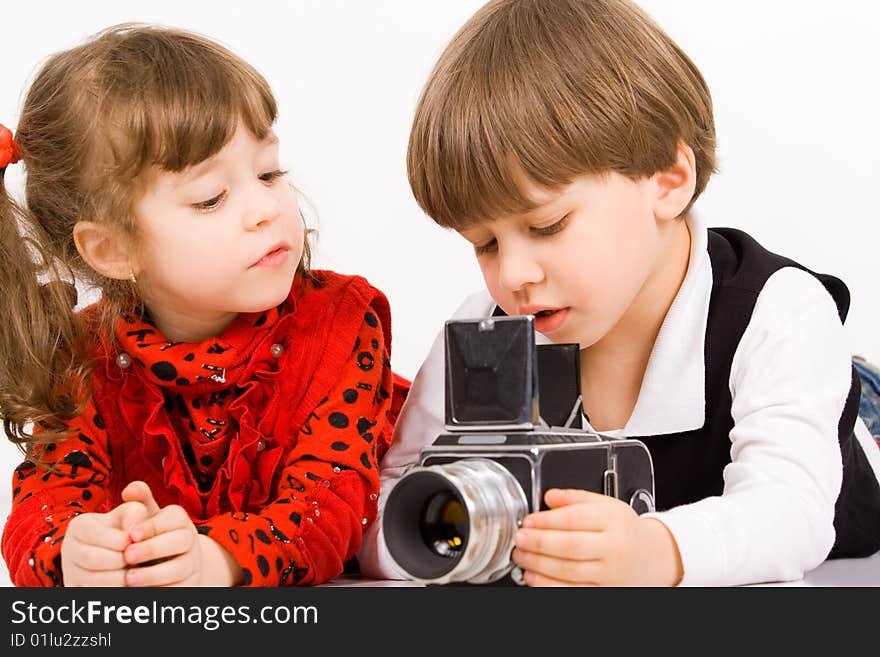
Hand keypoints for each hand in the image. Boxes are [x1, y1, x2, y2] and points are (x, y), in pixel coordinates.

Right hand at [60, 500, 151, 585]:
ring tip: (139, 573)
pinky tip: (132, 586)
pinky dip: (116, 591)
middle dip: (122, 561)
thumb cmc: (132, 529)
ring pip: (94, 580)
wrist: (125, 551)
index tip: (136, 542)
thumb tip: (133, 531)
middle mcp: (68, 548)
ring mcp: (69, 571)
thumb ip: (135, 512)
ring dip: (121, 579)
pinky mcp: (76, 589)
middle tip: (141, 561)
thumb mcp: (133, 515)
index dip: (119, 540)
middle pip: (94, 559)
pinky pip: (94, 594)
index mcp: (80, 525)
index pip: (95, 534)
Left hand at [120, 481, 202, 585]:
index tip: (131, 534)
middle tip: (128, 555)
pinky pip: (179, 588)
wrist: (165, 567)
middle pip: (181, 541)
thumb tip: (130, 490)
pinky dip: (159, 589)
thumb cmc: (148, 538)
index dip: (154, 525)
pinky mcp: (190, 586)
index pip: (175, 517)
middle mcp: (190, 541)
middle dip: (153, 548)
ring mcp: (192, 564)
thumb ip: (139, 502)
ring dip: (154, 574)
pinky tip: (138, 592)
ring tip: (129, 578)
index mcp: (180, 521)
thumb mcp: (145, 519)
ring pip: (180, 568)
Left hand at [511, 488, 682, 586]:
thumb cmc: (626, 531)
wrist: (655, 559)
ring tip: (521, 557)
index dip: (546, 520)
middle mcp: (615, 549)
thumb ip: (576, 497)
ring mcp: (611, 575)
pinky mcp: (606, 593)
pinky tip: (534, 577)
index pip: (575, 518)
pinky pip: (572, 592)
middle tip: (519, 539)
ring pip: (568, 572)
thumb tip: (549, 497)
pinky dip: (548, 586)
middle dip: (538, 543)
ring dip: (538, 565)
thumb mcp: (607, 505)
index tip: (528, 521)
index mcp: (614, 520)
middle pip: (570, 546)